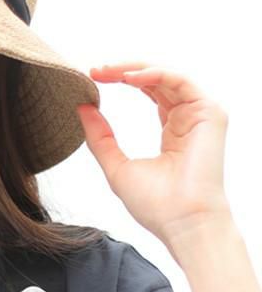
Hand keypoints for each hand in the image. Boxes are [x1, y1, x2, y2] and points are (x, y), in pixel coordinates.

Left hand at [75, 62, 232, 247]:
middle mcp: (188, 119)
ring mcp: (200, 115)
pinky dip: (154, 73)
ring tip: (106, 71)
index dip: (120, 79)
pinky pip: (181, 81)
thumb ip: (100, 137)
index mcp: (171, 131)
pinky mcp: (210, 114)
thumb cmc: (155, 204)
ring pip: (167, 75)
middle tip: (94, 70)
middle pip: (156, 80)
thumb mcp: (115, 166)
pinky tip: (129, 78)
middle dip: (123, 70)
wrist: (182, 223)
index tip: (91, 77)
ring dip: (135, 68)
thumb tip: (82, 107)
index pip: (148, 91)